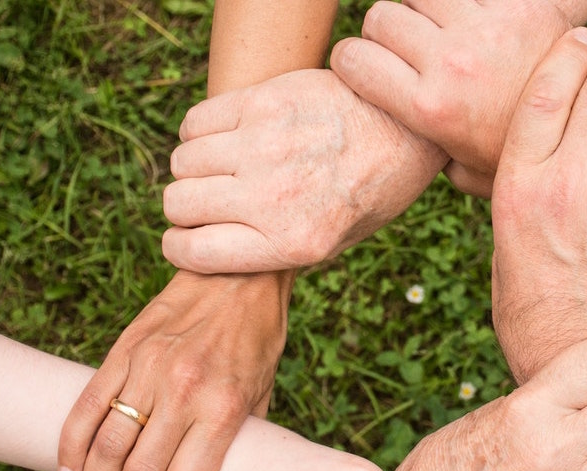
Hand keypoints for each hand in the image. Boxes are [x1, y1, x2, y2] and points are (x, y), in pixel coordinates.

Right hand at [57, 270, 291, 470]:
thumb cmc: (257, 339)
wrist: (238, 276)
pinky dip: (70, 448)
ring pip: (106, 447)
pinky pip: (85, 408)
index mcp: (223, 409)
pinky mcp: (124, 351)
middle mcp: (184, 392)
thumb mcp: (262, 393)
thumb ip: (239, 438)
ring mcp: (149, 370)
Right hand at [161, 69, 446, 273]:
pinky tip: (227, 137)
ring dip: (194, 169)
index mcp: (293, 243)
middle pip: (179, 204)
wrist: (407, 128)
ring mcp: (265, 146)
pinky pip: (195, 122)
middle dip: (185, 208)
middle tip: (209, 202)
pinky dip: (199, 133)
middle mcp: (274, 197)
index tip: (186, 239)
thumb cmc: (371, 191)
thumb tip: (214, 252)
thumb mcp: (336, 242)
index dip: (180, 247)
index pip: (193, 252)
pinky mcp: (263, 102)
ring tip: (222, 168)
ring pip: (183, 162)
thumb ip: (276, 251)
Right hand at [332, 0, 586, 195]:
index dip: (352, 59)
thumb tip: (400, 149)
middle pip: (381, 17)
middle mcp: (449, 63)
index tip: (364, 66)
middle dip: (386, 32)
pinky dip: (458, 1)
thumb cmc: (522, 157)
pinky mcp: (514, 5)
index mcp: (428, 107)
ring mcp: (481, 29)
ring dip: (421, 8)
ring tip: (439, 30)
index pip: (353, 58)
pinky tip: (469, 18)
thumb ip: (428, 154)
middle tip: (407, 50)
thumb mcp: (468, 171)